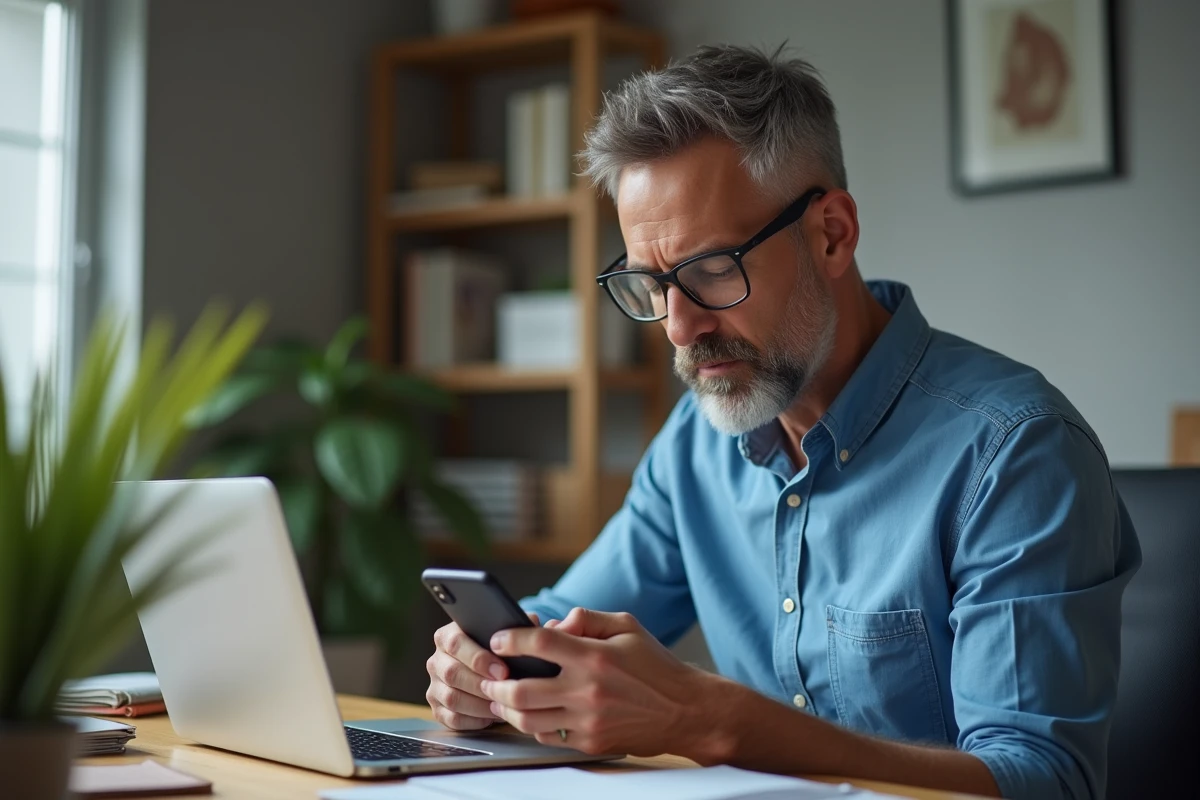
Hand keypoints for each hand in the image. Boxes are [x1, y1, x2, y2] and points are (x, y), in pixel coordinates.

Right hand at [426, 613, 538, 729]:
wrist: (489, 673)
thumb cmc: (499, 652)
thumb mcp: (507, 635)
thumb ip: (517, 627)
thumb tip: (532, 622)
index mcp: (448, 636)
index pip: (456, 643)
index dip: (479, 658)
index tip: (503, 671)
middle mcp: (437, 660)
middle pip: (452, 673)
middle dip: (482, 684)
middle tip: (506, 691)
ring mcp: (435, 686)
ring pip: (452, 698)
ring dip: (480, 704)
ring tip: (503, 705)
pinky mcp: (438, 710)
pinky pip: (452, 718)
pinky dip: (475, 720)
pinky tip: (492, 715)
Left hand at [479, 608, 715, 756]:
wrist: (686, 711)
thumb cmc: (657, 667)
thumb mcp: (627, 627)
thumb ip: (588, 618)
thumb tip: (557, 622)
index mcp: (595, 656)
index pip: (539, 644)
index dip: (510, 639)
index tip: (498, 638)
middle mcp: (588, 690)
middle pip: (521, 688)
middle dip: (496, 681)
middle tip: (488, 675)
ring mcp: (588, 720)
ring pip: (528, 719)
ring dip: (506, 707)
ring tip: (500, 697)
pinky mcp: (591, 742)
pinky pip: (547, 737)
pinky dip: (532, 725)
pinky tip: (529, 714)